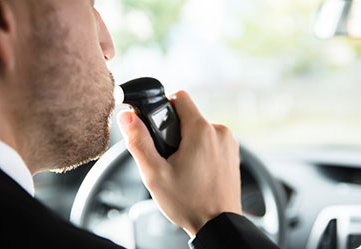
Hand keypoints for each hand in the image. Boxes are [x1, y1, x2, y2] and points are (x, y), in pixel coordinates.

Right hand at [117, 90, 241, 236]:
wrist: (218, 225)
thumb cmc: (188, 203)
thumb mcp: (155, 174)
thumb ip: (139, 142)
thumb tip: (127, 117)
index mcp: (201, 130)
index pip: (180, 96)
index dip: (164, 107)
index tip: (158, 127)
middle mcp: (220, 131)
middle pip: (189, 114)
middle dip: (174, 129)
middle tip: (168, 155)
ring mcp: (229, 142)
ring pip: (200, 127)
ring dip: (188, 140)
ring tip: (182, 166)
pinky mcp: (233, 152)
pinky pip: (212, 139)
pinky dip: (201, 148)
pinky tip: (195, 169)